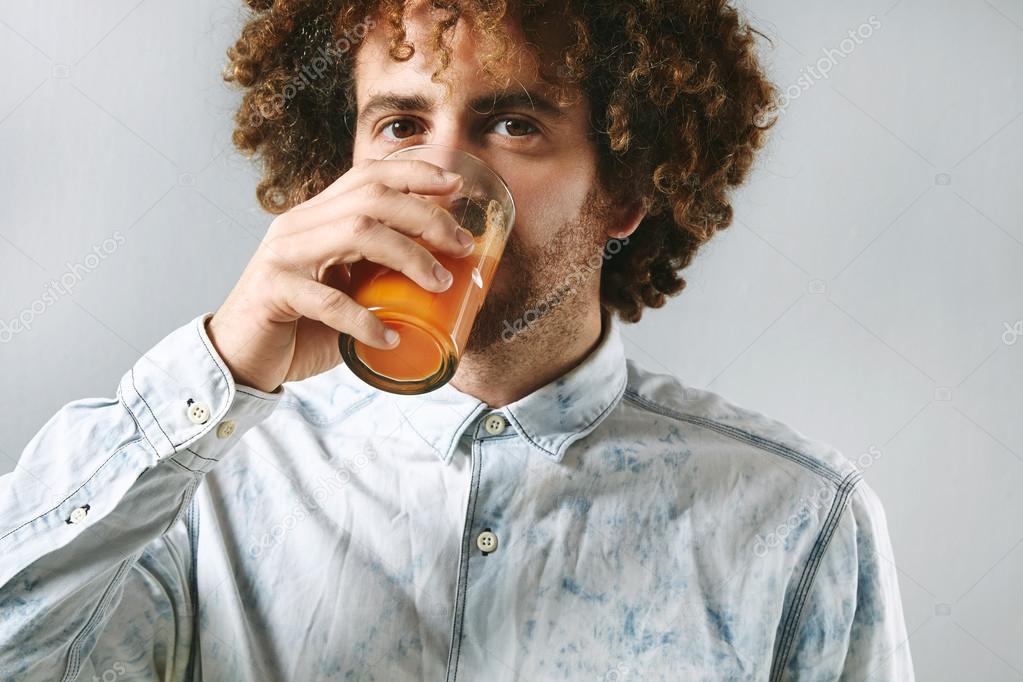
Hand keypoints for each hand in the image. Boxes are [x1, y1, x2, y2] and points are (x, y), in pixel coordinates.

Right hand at [206, 158, 474, 393]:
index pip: (368, 175)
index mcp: (317, 217)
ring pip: (356, 231)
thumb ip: (381, 275)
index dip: (414, 173)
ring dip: (408, 254)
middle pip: (371, 197)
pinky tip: (389, 338)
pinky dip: (365, 321)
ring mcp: (283, 255)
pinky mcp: (274, 292)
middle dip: (426, 216)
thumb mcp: (348, 291)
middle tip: (461, 245)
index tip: (456, 186)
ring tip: (439, 283)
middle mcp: (299, 225)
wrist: (241, 359)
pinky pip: (328, 300)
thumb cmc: (302, 327)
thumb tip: (447, 276)